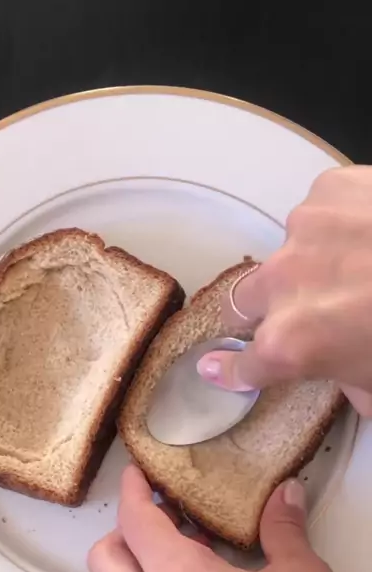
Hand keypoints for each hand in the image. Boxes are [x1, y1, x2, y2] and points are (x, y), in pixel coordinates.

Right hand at [197, 165, 371, 415]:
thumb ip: (346, 382)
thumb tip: (341, 370)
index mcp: (293, 343)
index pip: (241, 365)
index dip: (230, 370)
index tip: (215, 368)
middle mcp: (285, 283)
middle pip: (244, 302)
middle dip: (267, 312)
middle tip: (308, 313)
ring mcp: (304, 230)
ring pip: (288, 254)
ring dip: (312, 265)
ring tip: (363, 266)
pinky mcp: (330, 189)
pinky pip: (319, 212)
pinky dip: (338, 225)